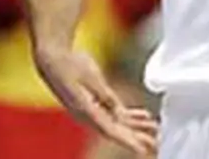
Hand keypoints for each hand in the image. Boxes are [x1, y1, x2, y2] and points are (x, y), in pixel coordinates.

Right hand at [34, 48, 157, 155]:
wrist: (53, 59)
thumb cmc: (69, 66)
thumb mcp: (90, 77)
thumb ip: (105, 95)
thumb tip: (118, 111)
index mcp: (86, 111)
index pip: (110, 131)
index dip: (127, 141)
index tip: (141, 149)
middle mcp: (90, 115)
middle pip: (117, 130)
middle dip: (137, 137)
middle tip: (155, 143)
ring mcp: (93, 109)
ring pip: (119, 122)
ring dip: (137, 126)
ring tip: (155, 128)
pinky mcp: (96, 101)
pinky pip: (116, 113)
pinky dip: (131, 115)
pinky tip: (144, 116)